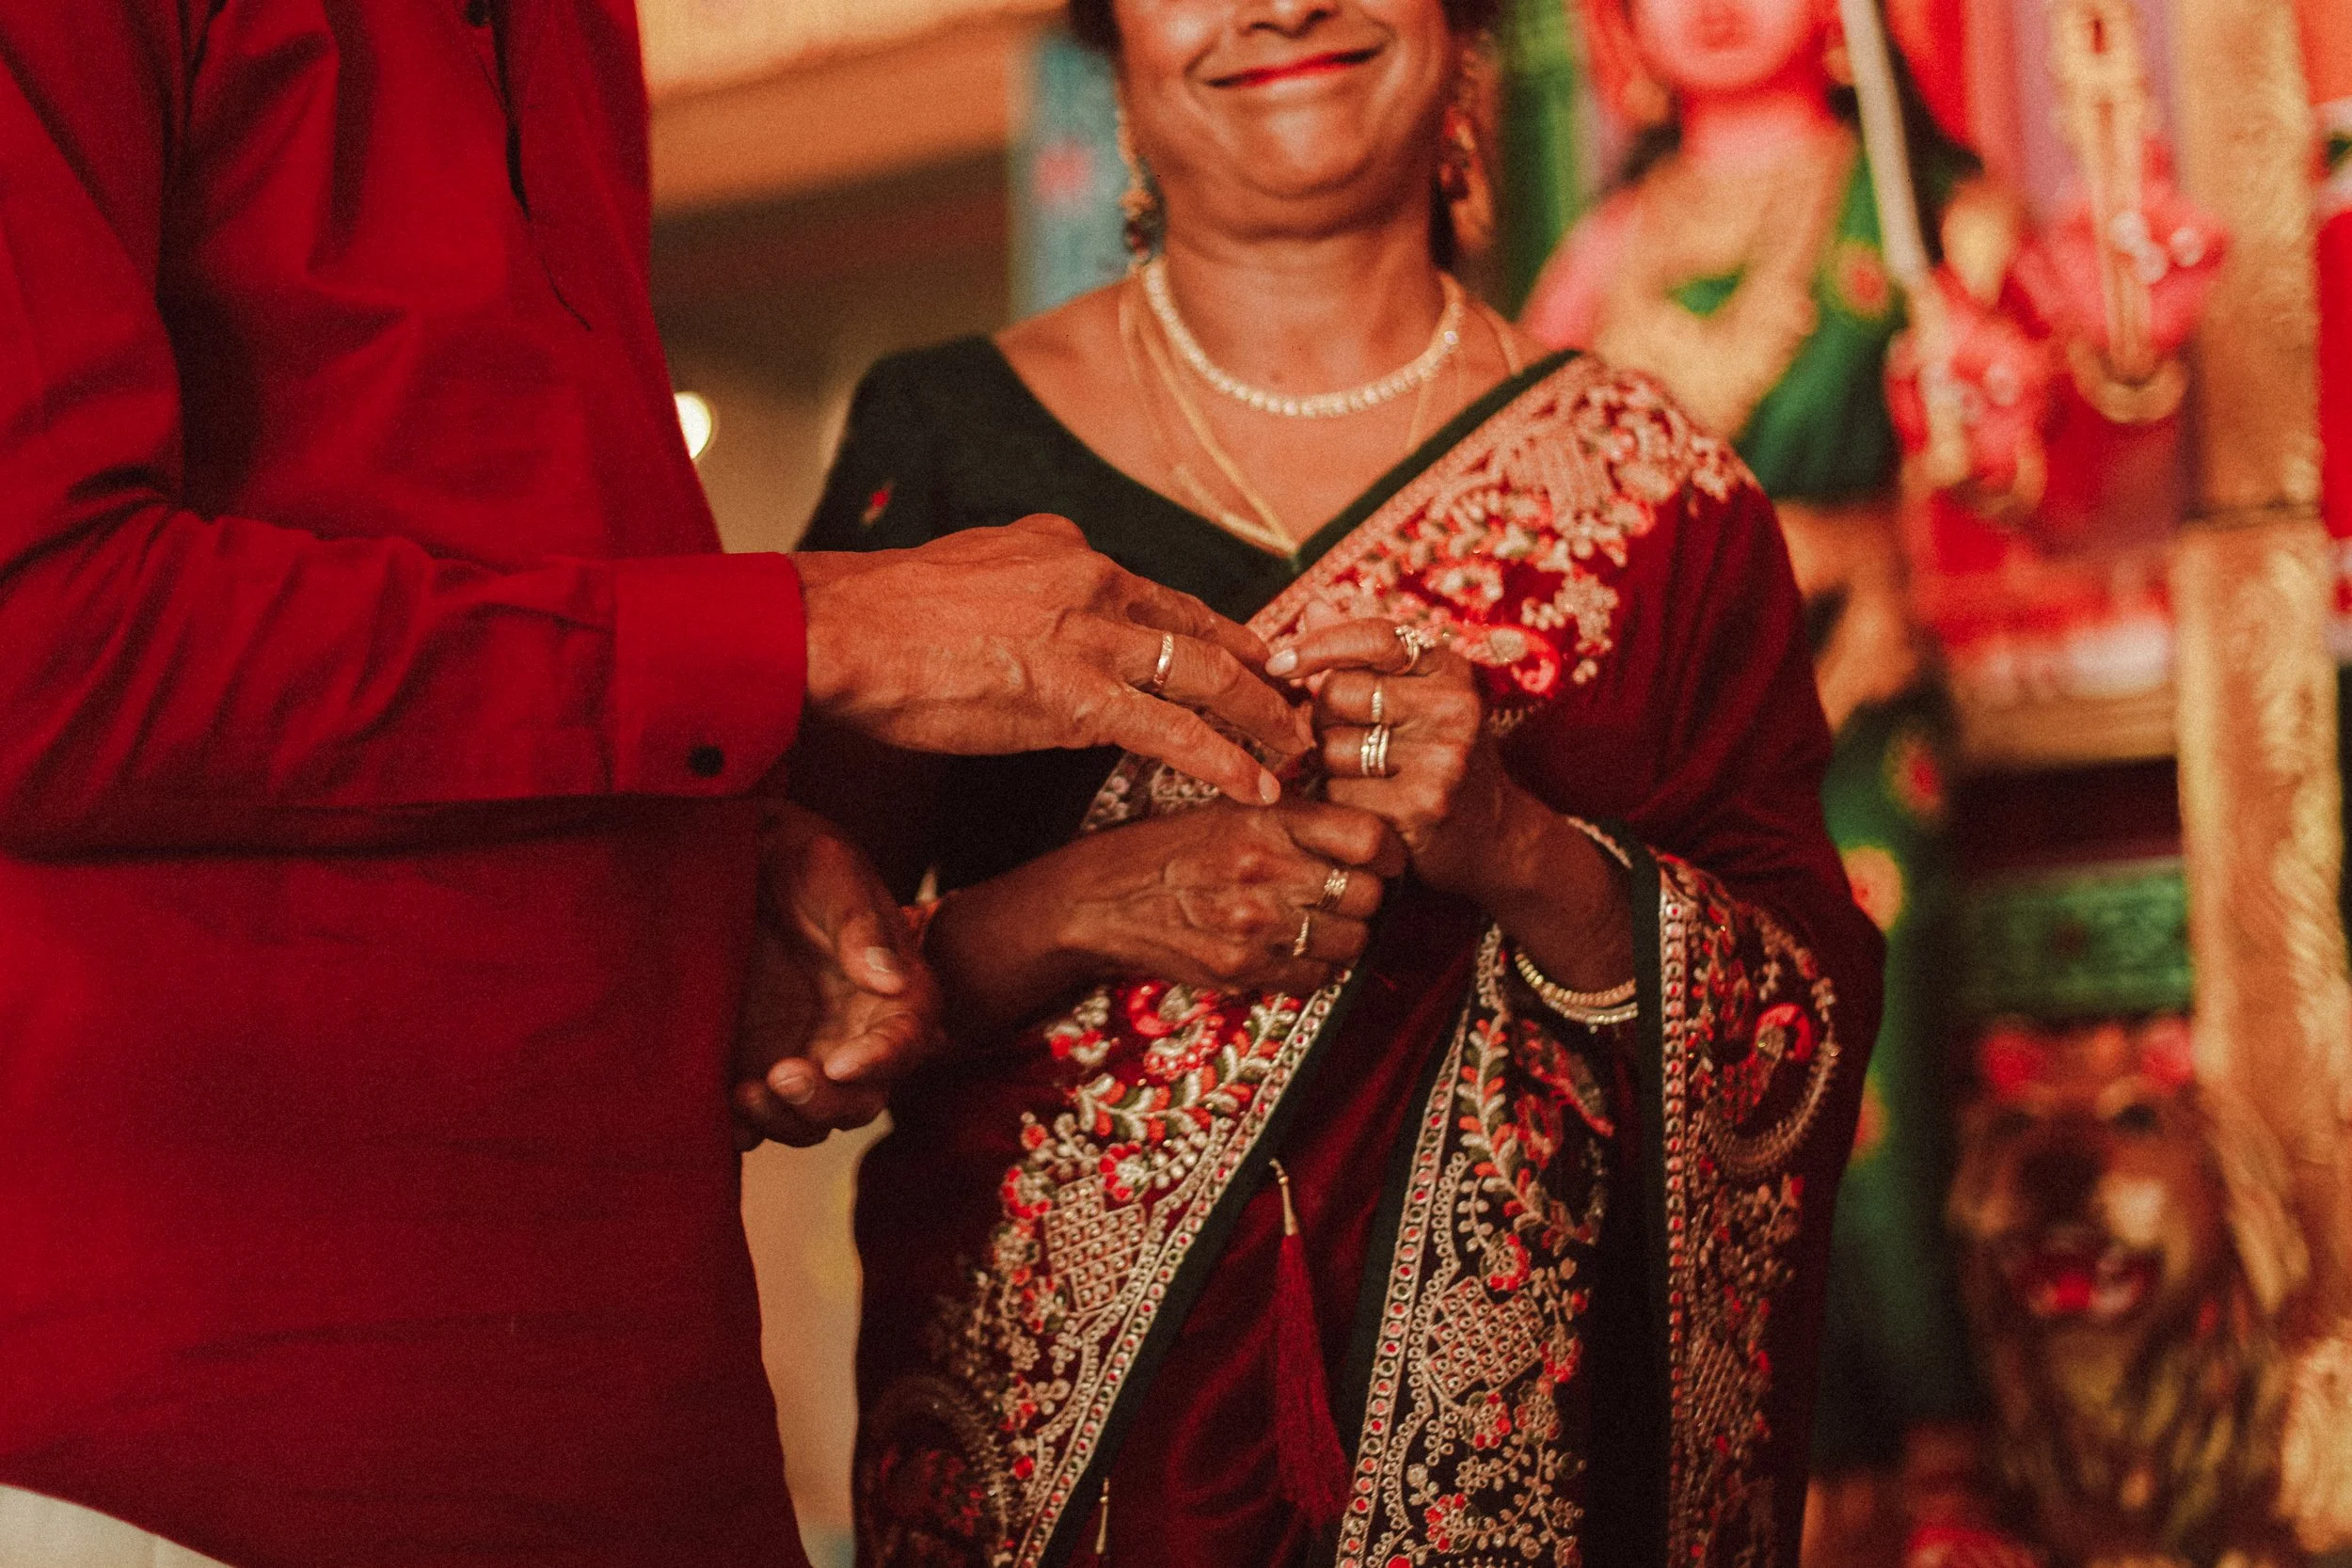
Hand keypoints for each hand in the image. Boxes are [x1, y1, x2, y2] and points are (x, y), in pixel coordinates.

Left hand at [732, 805, 941, 1148]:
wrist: (732, 852)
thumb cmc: (795, 854)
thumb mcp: (829, 869)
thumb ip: (861, 921)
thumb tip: (892, 977)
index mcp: (893, 988)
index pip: (907, 1039)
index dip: (884, 1061)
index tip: (843, 1064)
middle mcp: (853, 1032)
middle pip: (861, 1098)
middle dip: (826, 1103)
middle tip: (783, 1075)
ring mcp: (802, 1052)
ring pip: (811, 1119)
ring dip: (784, 1121)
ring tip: (744, 1093)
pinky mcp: (751, 1063)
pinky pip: (756, 1117)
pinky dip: (742, 1128)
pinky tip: (719, 1112)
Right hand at [796, 514, 1310, 805]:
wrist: (838, 633)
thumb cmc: (888, 611)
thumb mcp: (975, 561)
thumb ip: (1030, 565)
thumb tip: (1061, 555)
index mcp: (1071, 552)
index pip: (1168, 600)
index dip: (1222, 637)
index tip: (1257, 663)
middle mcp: (1096, 584)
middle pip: (1205, 633)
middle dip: (1261, 676)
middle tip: (1304, 707)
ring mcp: (1090, 639)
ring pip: (1206, 678)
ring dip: (1262, 719)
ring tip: (1299, 752)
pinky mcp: (1074, 697)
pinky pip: (1173, 731)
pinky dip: (1225, 759)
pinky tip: (1256, 785)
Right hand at [930, 799, 1404, 1023]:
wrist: (1099, 901)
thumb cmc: (1169, 850)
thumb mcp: (1228, 810)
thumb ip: (1294, 817)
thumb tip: (1367, 831)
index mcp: (1266, 819)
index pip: (1370, 837)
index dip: (1390, 851)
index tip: (1387, 857)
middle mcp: (1265, 870)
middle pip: (1369, 894)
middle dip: (1369, 897)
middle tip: (1352, 894)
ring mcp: (1255, 925)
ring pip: (1351, 941)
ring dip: (1345, 936)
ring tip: (1320, 924)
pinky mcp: (1242, 969)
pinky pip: (1315, 977)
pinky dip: (1314, 968)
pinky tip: (1291, 950)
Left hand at [1271, 618, 1632, 994]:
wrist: (1494, 836)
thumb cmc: (1438, 755)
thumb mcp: (1417, 695)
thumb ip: (1364, 654)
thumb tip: (1313, 606)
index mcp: (1452, 671)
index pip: (1374, 637)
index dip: (1317, 644)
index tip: (1278, 662)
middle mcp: (1454, 710)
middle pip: (1336, 694)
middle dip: (1322, 717)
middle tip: (1344, 737)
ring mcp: (1441, 762)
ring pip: (1329, 749)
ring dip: (1327, 766)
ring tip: (1362, 776)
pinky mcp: (1420, 811)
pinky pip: (1337, 795)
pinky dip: (1336, 804)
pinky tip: (1364, 809)